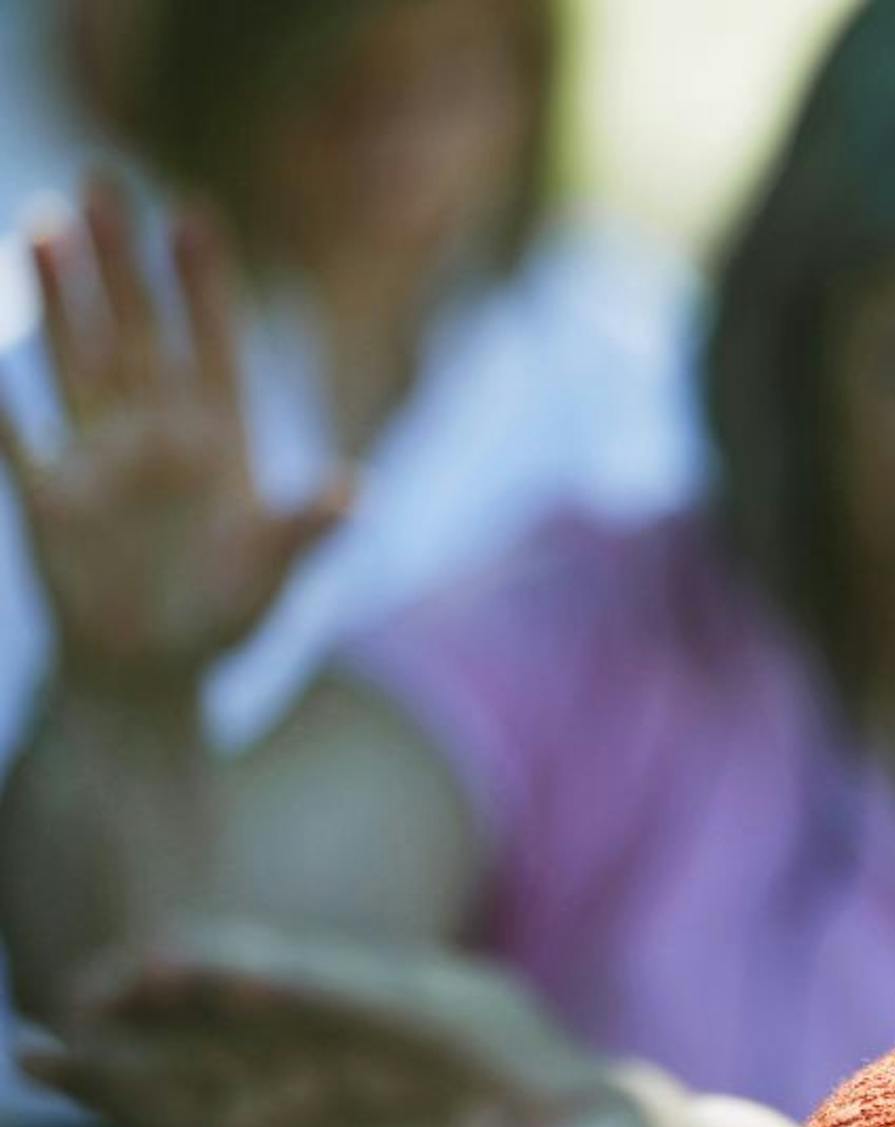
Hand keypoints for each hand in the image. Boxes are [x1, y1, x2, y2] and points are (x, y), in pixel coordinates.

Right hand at [0, 177, 347, 696]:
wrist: (152, 674)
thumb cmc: (222, 618)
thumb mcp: (273, 575)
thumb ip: (305, 530)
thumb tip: (355, 489)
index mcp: (221, 443)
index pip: (213, 345)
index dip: (204, 285)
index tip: (194, 216)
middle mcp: (157, 435)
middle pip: (137, 330)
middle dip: (120, 260)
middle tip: (103, 179)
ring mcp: (99, 459)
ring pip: (77, 360)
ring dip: (60, 298)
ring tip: (45, 225)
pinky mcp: (48, 499)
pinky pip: (16, 434)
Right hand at [20, 921, 675, 1126]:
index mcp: (466, 1018)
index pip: (370, 989)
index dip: (296, 979)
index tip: (223, 970)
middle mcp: (383, 1024)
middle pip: (280, 990)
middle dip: (201, 984)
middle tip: (112, 982)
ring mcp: (330, 1064)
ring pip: (222, 1039)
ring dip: (144, 1034)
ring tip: (54, 1030)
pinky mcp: (291, 1117)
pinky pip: (202, 1096)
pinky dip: (134, 1087)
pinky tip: (56, 1065)